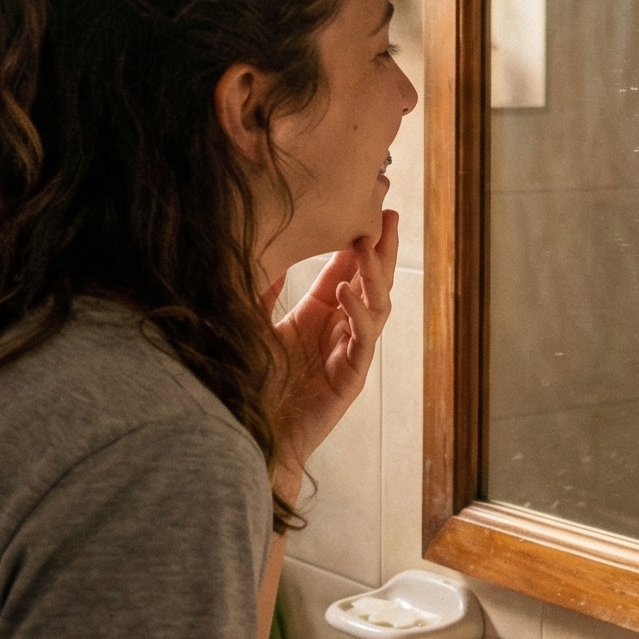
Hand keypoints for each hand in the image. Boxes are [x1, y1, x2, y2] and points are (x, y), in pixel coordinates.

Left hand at [264, 211, 399, 493]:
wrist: (248, 432)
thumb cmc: (251, 383)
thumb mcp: (252, 324)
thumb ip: (263, 289)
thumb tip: (266, 246)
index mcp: (319, 315)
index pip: (345, 270)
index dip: (356, 240)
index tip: (364, 206)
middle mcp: (339, 331)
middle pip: (370, 282)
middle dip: (381, 248)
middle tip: (389, 212)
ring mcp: (349, 354)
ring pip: (376, 307)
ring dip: (375, 274)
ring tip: (370, 243)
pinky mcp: (350, 378)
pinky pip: (363, 340)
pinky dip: (358, 314)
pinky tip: (349, 292)